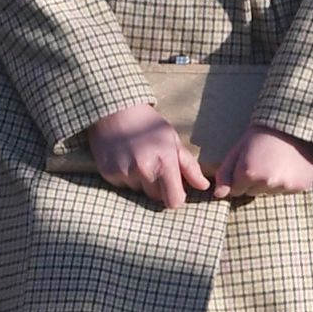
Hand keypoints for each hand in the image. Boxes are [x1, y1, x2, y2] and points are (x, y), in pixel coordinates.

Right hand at [87, 102, 206, 211]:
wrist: (115, 110)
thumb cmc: (148, 124)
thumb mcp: (172, 140)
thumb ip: (189, 166)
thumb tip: (204, 186)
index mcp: (164, 163)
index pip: (174, 201)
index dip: (176, 196)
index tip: (175, 188)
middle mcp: (143, 170)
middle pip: (156, 197)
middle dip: (158, 186)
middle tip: (154, 165)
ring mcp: (124, 172)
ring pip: (138, 190)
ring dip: (140, 181)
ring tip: (137, 158)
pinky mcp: (108, 173)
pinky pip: (122, 185)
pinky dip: (125, 176)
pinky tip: (124, 159)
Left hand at [213, 126, 312, 199]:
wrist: (293, 126)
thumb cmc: (260, 136)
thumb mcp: (238, 151)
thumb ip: (225, 174)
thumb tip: (218, 195)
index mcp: (248, 173)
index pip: (236, 191)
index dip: (240, 177)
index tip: (249, 163)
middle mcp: (266, 182)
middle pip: (252, 193)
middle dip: (254, 181)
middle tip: (263, 161)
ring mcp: (284, 185)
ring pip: (269, 192)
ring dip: (271, 182)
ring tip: (277, 162)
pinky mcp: (300, 186)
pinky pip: (287, 190)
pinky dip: (287, 182)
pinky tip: (289, 166)